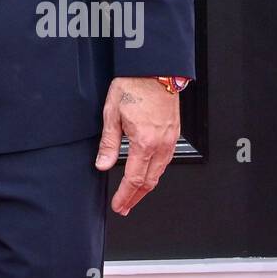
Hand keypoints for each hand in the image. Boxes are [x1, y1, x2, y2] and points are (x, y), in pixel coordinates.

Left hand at [94, 76, 179, 214]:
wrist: (155, 71)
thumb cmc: (134, 85)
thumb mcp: (112, 112)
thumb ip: (108, 142)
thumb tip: (102, 164)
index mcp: (144, 141)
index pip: (133, 179)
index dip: (125, 196)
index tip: (119, 205)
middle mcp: (161, 144)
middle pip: (149, 182)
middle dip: (135, 198)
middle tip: (124, 207)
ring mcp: (170, 141)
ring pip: (159, 173)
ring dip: (146, 188)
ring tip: (134, 196)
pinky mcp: (174, 135)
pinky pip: (165, 162)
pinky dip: (155, 174)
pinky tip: (147, 174)